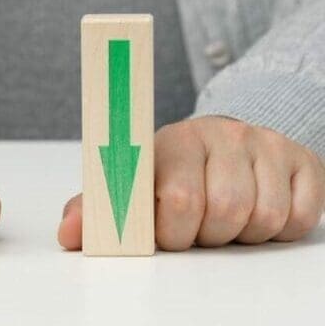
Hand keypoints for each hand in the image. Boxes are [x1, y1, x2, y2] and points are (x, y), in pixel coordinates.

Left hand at [58, 116, 324, 250]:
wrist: (223, 141)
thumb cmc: (173, 170)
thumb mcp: (134, 183)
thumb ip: (100, 208)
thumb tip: (68, 235)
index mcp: (174, 140)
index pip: (178, 198)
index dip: (171, 231)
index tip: (165, 233)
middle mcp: (222, 134)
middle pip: (223, 212)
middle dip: (204, 235)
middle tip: (195, 225)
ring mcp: (265, 144)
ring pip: (262, 218)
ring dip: (238, 234)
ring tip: (222, 218)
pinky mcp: (302, 159)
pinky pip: (298, 218)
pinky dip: (276, 231)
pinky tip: (255, 212)